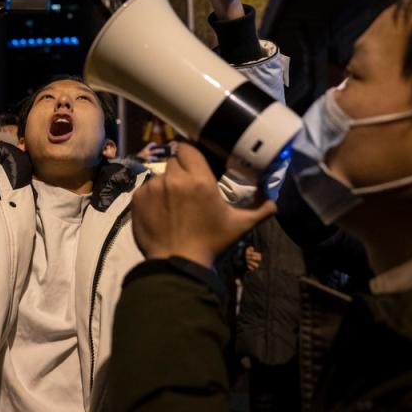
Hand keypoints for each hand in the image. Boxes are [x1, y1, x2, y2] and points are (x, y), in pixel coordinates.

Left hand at [131, 142, 275, 268]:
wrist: (177, 263)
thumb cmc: (211, 243)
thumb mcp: (240, 226)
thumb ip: (260, 209)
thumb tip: (273, 200)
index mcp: (199, 180)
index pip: (189, 148)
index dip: (192, 155)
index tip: (195, 166)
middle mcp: (174, 179)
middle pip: (174, 161)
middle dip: (181, 171)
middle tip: (187, 188)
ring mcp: (153, 188)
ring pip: (160, 175)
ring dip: (166, 184)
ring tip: (173, 204)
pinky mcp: (138, 198)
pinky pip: (145, 188)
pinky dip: (152, 196)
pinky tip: (160, 212)